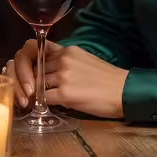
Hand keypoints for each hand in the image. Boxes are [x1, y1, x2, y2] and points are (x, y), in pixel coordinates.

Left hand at [5, 41, 126, 118]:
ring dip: (38, 93)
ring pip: (38, 84)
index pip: (38, 54)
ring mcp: (63, 76)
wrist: (124, 91)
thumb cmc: (107, 79)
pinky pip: (43, 98)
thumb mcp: (84, 61)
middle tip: (33, 91)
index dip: (33, 67)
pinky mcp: (65, 93)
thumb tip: (47, 73)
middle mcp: (63, 60)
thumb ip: (65, 63)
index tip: (33, 76)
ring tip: (41, 100)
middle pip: (36, 70)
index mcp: (68, 50)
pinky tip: (47, 106)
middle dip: (33, 81)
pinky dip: (42, 103)